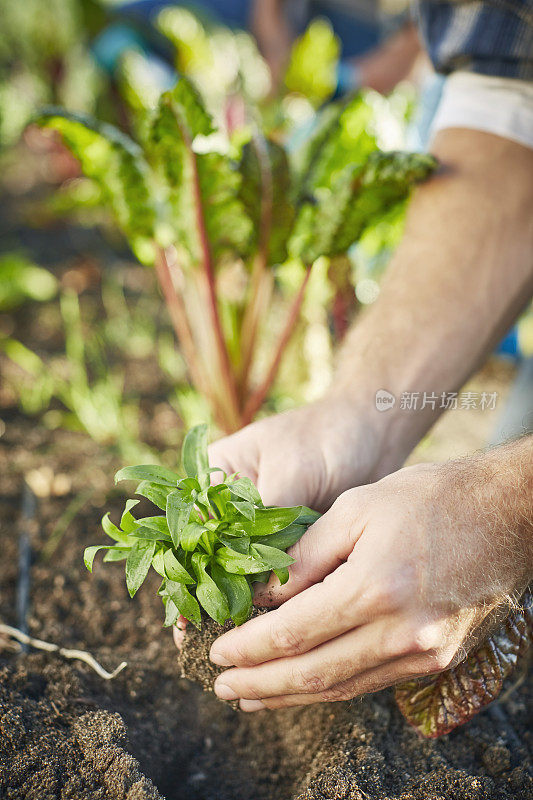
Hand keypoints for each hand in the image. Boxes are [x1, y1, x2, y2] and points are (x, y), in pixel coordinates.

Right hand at [173, 395, 382, 648]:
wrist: (371, 429)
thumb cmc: (325, 436)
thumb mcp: (291, 473)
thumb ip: (268, 526)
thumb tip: (254, 588)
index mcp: (215, 479)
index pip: (187, 532)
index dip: (184, 575)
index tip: (185, 615)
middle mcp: (230, 506)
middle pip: (208, 560)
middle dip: (207, 601)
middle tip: (207, 648)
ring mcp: (260, 526)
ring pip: (240, 574)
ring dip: (238, 608)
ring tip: (236, 650)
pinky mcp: (290, 542)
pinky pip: (274, 577)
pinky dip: (274, 602)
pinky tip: (273, 633)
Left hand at [209, 453, 531, 710]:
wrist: (507, 513)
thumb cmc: (431, 498)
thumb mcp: (358, 507)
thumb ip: (306, 554)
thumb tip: (264, 594)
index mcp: (376, 587)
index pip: (294, 631)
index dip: (250, 646)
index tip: (217, 651)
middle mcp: (401, 632)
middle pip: (313, 673)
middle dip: (260, 683)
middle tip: (222, 686)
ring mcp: (424, 652)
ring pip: (342, 688)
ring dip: (291, 695)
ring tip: (252, 697)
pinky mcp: (438, 659)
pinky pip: (371, 681)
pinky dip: (331, 686)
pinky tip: (306, 684)